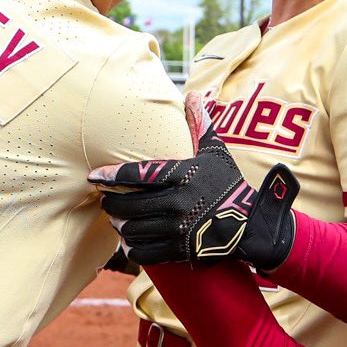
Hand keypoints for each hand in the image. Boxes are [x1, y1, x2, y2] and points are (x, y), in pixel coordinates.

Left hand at [88, 129, 297, 269]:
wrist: (251, 224)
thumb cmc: (229, 184)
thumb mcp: (216, 152)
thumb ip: (200, 125)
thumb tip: (193, 94)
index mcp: (183, 175)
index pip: (138, 173)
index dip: (112, 175)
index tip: (95, 176)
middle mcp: (178, 202)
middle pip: (129, 204)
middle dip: (111, 203)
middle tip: (105, 200)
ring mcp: (178, 229)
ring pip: (132, 229)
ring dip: (119, 225)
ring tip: (116, 219)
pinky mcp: (180, 250)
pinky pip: (144, 253)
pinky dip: (132, 248)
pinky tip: (129, 242)